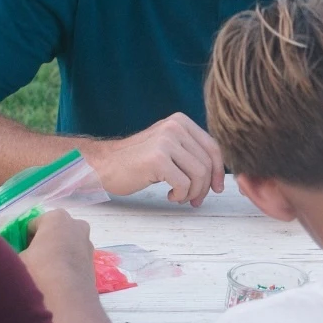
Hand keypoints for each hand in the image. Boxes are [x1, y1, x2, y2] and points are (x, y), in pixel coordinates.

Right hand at [20, 209, 98, 291]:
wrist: (67, 299)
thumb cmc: (38, 270)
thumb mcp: (16, 258)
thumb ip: (15, 252)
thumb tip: (18, 257)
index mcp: (57, 217)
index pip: (33, 225)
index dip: (24, 240)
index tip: (21, 254)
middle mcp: (77, 225)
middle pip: (53, 233)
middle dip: (43, 245)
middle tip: (32, 262)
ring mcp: (88, 244)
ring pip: (65, 247)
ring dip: (56, 256)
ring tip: (45, 274)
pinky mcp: (93, 263)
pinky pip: (74, 260)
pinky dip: (66, 267)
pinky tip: (57, 282)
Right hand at [87, 113, 226, 204]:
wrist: (103, 165)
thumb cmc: (136, 162)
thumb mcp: (167, 147)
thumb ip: (190, 152)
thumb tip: (217, 174)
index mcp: (180, 121)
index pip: (212, 147)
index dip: (219, 171)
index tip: (216, 188)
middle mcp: (175, 127)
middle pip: (207, 163)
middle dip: (205, 187)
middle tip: (195, 201)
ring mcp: (166, 141)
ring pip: (199, 174)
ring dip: (192, 193)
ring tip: (179, 197)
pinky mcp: (157, 159)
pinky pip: (184, 184)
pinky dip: (180, 195)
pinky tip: (169, 195)